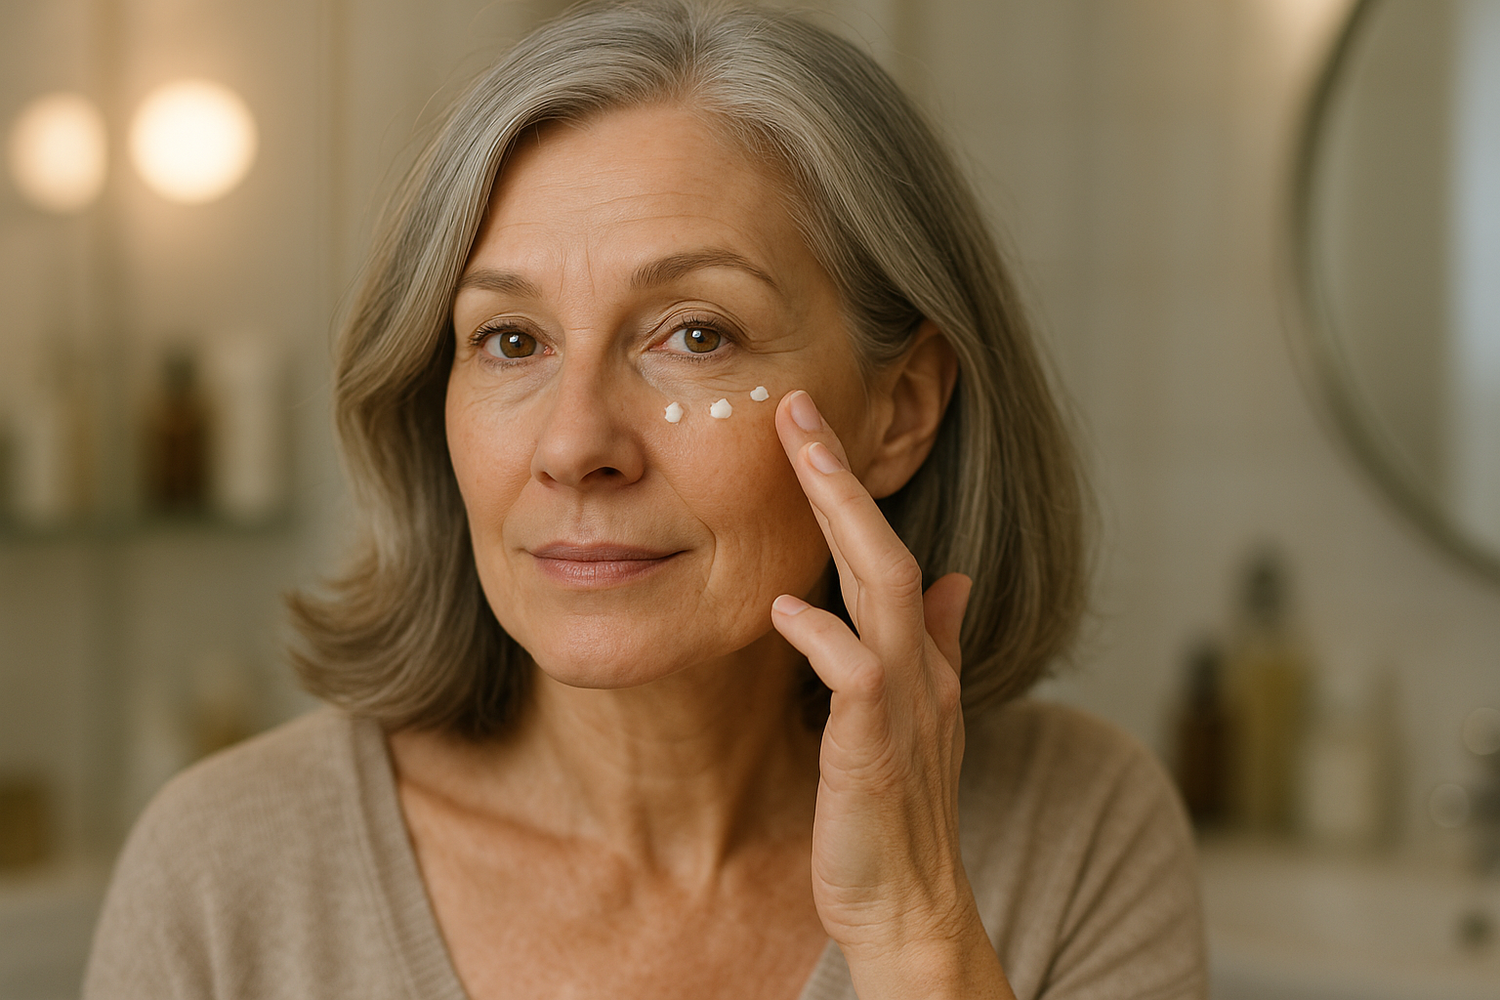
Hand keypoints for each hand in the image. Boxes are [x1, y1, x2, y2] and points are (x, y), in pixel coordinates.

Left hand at [771, 390, 1013, 999]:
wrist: (910, 909)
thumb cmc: (896, 814)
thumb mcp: (918, 718)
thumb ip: (929, 644)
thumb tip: (948, 578)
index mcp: (919, 658)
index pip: (884, 552)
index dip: (849, 490)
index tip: (807, 431)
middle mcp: (919, 668)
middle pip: (885, 550)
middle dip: (842, 476)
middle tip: (799, 410)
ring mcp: (904, 706)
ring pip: (884, 590)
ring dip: (843, 520)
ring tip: (804, 459)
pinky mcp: (877, 750)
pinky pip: (857, 677)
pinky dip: (824, 637)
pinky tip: (783, 610)